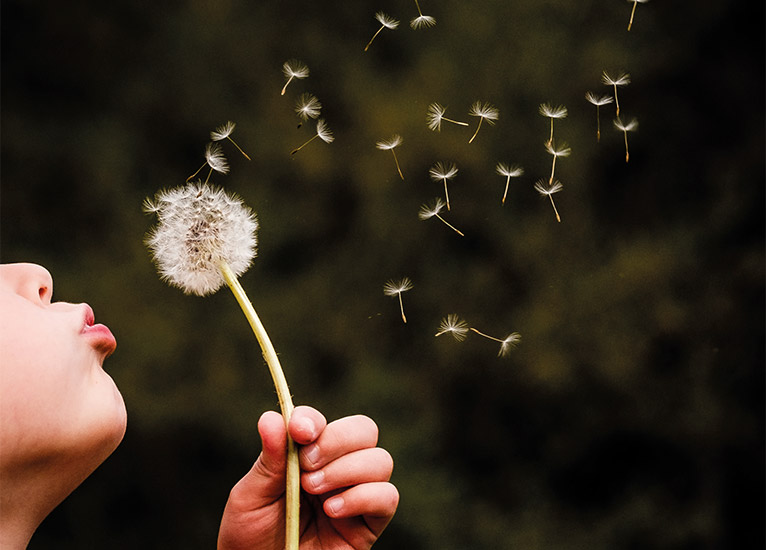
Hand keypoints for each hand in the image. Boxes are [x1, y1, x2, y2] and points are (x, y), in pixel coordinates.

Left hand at [217, 406, 398, 549]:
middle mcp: (337, 470)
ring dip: (348, 469)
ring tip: (314, 490)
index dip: (313, 419)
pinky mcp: (369, 525)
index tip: (299, 431)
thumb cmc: (250, 539)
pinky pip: (388, 497)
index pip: (323, 422)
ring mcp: (356, 495)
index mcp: (307, 456)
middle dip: (338, 440)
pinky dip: (363, 496)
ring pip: (381, 460)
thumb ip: (268, 460)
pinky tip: (333, 510)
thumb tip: (272, 416)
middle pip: (364, 430)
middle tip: (307, 466)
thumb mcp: (250, 497)